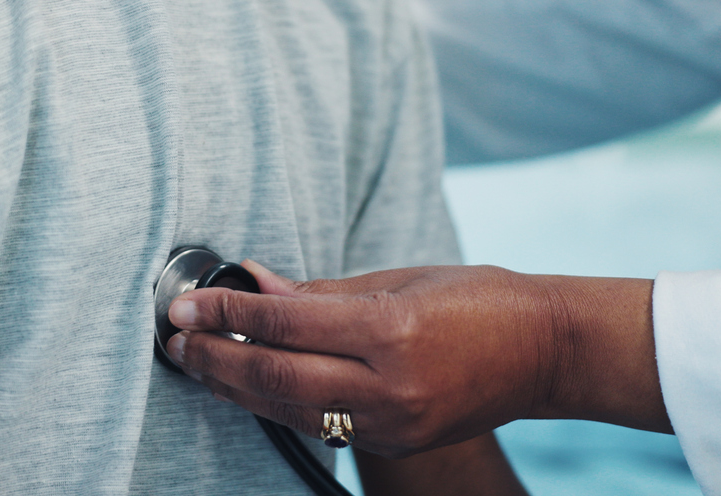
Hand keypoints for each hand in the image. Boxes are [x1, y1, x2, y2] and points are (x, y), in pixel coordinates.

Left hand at [165, 261, 668, 457]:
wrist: (544, 352)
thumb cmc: (475, 299)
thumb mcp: (397, 278)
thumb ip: (319, 289)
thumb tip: (253, 281)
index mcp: (390, 330)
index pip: (284, 322)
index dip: (226, 312)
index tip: (185, 303)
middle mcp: (388, 385)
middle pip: (276, 376)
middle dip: (215, 358)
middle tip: (175, 339)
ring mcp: (392, 424)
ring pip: (290, 409)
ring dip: (235, 387)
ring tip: (198, 363)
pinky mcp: (395, 443)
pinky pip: (319, 424)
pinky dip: (277, 404)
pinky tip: (249, 386)